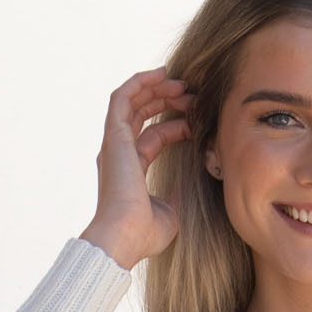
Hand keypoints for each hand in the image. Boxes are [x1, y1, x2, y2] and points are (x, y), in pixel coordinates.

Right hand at [79, 67, 192, 270]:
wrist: (124, 238)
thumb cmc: (144, 234)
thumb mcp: (172, 212)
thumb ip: (180, 194)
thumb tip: (197, 181)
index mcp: (130, 170)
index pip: (154, 136)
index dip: (177, 125)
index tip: (199, 123)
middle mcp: (118, 153)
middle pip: (141, 114)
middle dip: (167, 100)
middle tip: (192, 95)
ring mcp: (114, 144)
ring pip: (131, 101)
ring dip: (156, 88)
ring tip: (181, 83)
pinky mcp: (113, 136)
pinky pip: (122, 97)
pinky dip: (140, 82)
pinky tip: (162, 74)